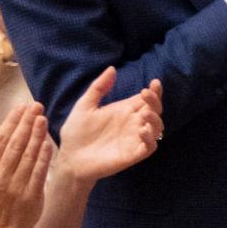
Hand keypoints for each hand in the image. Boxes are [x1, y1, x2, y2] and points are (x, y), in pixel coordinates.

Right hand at [0, 102, 52, 227]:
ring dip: (37, 135)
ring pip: (29, 155)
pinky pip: (40, 170)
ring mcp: (16, 185)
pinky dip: (44, 155)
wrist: (1, 225)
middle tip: (36, 105)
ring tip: (43, 118)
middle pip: (15, 144)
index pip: (0, 139)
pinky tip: (48, 142)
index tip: (21, 106)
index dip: (12, 121)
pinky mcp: (32, 194)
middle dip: (26, 122)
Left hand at [54, 66, 162, 183]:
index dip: (154, 91)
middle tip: (146, 94)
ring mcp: (134, 139)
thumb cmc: (76, 134)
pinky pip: (150, 146)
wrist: (69, 159)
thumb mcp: (84, 106)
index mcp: (124, 111)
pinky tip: (142, 130)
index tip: (154, 82)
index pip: (146, 99)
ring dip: (155, 119)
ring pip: (157, 128)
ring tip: (145, 114)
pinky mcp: (133, 154)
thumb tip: (112, 68)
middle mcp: (132, 124)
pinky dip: (151, 138)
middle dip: (156, 101)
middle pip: (154, 110)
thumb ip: (98, 88)